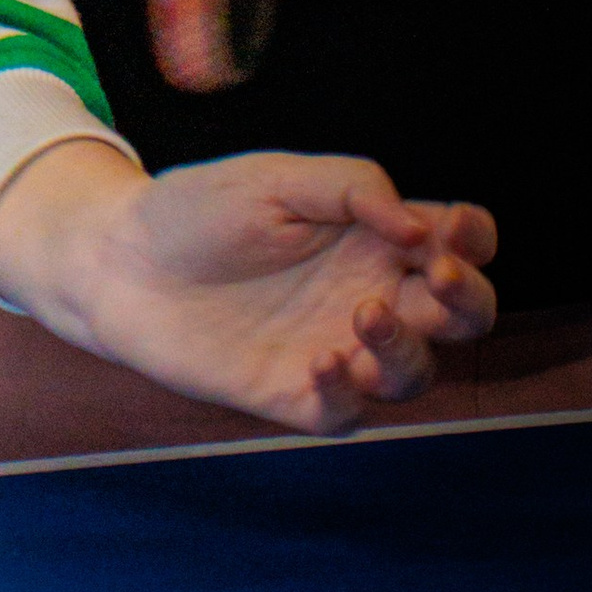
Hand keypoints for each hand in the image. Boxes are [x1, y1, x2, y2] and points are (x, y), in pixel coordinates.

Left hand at [0, 139, 496, 432]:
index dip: (473, 239)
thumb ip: (351, 188)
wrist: (118, 261)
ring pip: (415, 372)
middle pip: (460, 314)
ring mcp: (338, 348)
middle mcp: (369, 293)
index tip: (453, 231)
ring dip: (408, 350)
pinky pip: (348, 413)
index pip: (457, 242)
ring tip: (364, 316)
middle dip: (467, 302)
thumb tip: (418, 225)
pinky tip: (322, 362)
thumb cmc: (196, 210)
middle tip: (437, 279)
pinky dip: (347, 393)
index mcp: (372, 235)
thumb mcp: (273, 178)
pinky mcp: (298, 395)